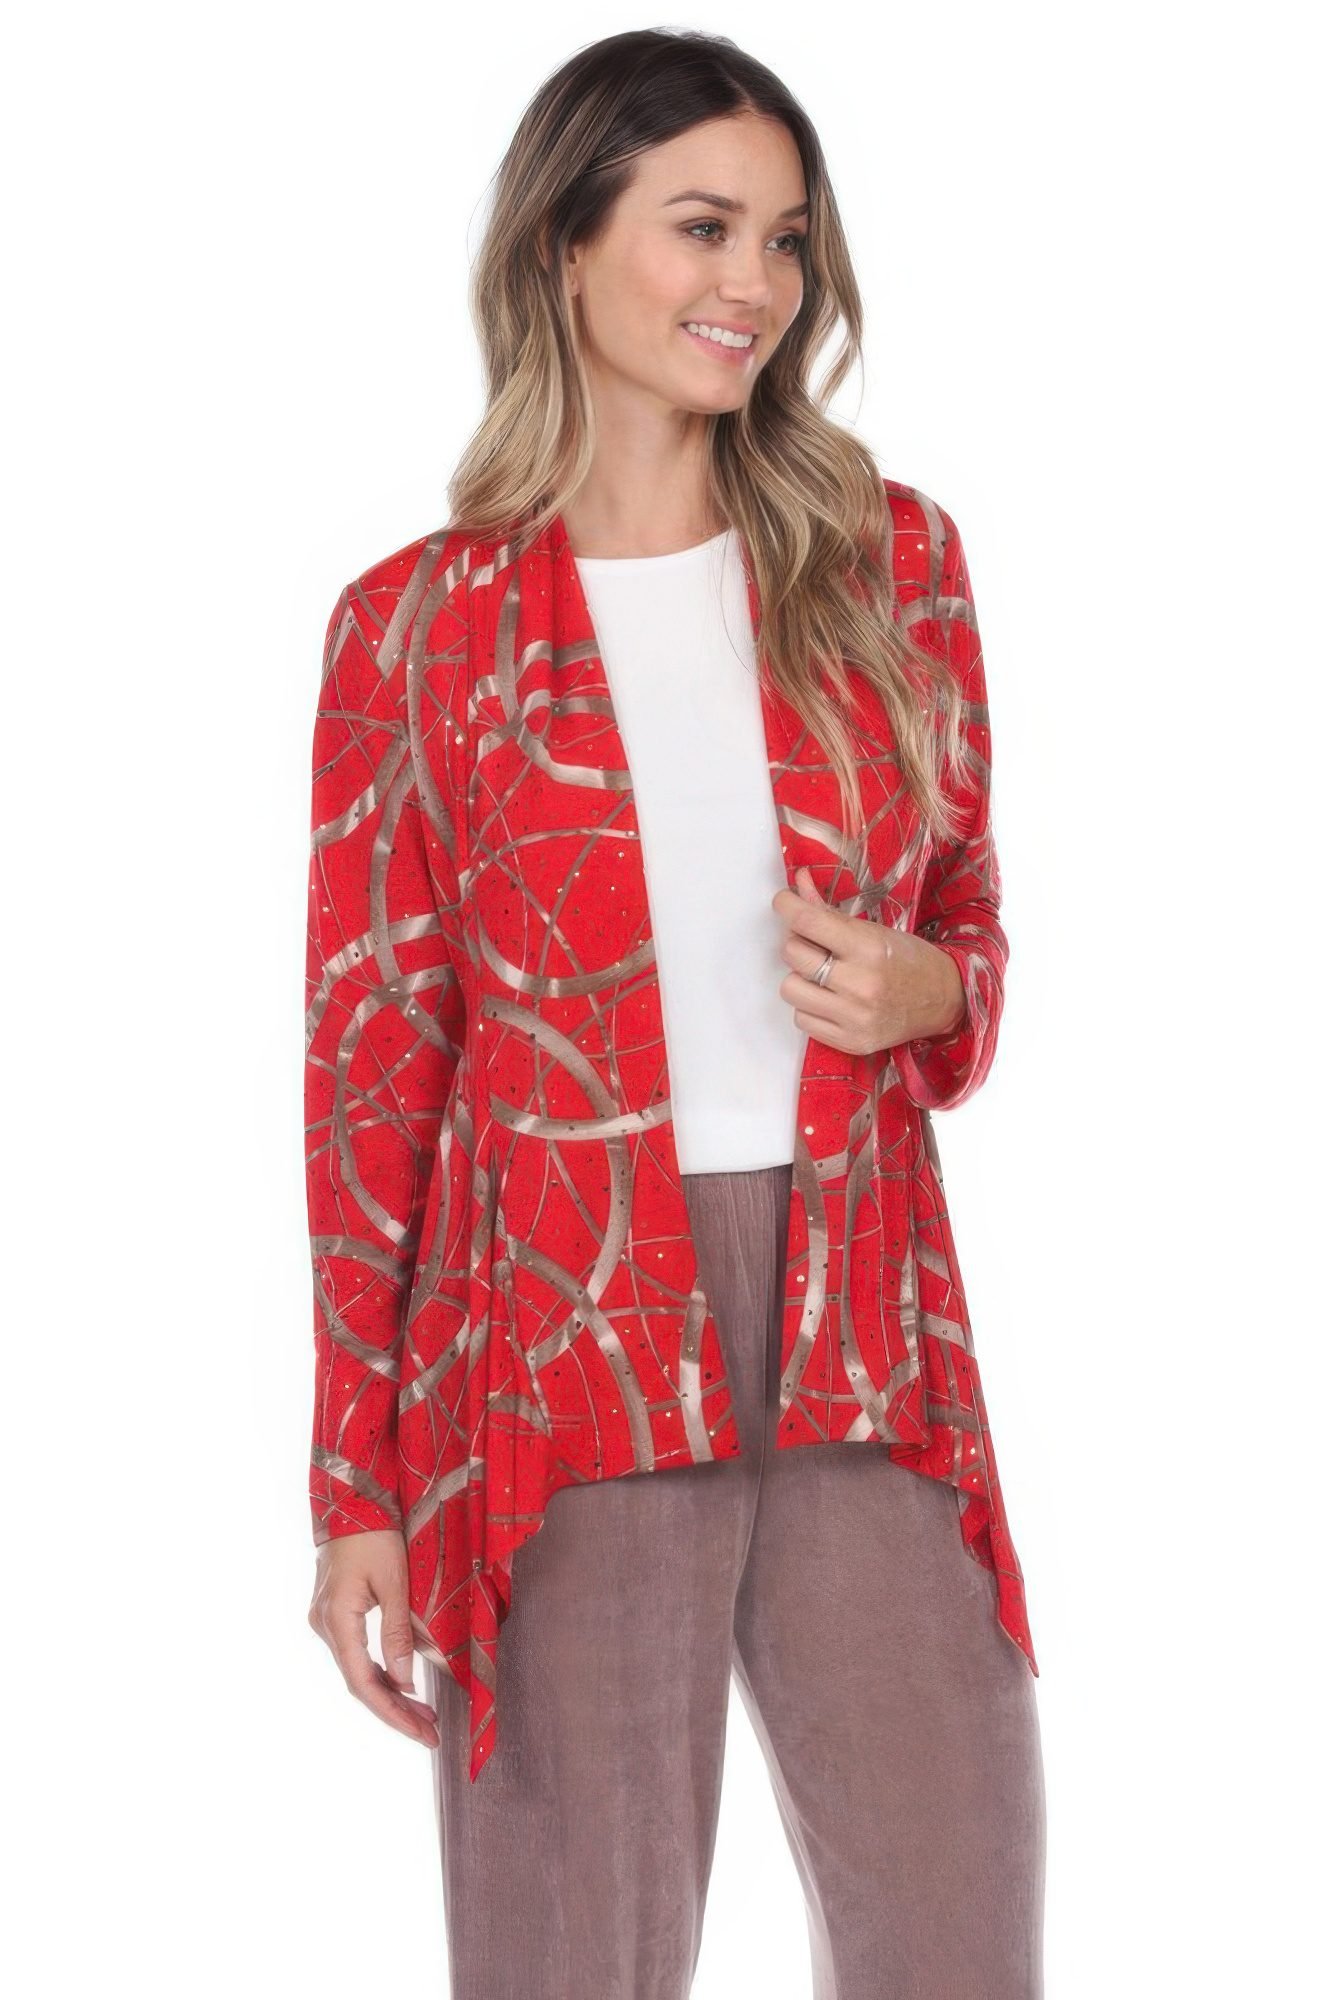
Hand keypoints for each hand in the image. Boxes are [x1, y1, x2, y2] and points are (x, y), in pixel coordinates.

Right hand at [308, 1528, 439, 1746]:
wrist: (351, 1497)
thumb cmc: (375, 1533)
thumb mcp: (394, 1582)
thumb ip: (398, 1633)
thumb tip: (405, 1682)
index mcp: (337, 1620)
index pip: (363, 1683)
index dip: (393, 1713)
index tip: (423, 1733)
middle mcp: (324, 1625)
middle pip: (359, 1682)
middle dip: (395, 1710)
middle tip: (430, 1732)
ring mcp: (325, 1619)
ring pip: (357, 1669)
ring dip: (389, 1692)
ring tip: (424, 1714)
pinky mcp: (333, 1612)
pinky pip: (356, 1652)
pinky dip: (379, 1671)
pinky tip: (402, 1683)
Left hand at [773, 865, 966, 1056]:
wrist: (943, 1001)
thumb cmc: (908, 960)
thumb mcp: (874, 930)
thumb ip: (829, 910)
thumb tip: (798, 883)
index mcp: (868, 948)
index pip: (807, 921)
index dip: (786, 906)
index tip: (783, 902)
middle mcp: (860, 984)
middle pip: (793, 953)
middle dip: (797, 943)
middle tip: (814, 945)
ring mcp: (854, 1017)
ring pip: (790, 989)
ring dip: (800, 978)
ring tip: (822, 976)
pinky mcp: (850, 1041)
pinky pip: (801, 1019)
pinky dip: (810, 1007)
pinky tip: (831, 1000)